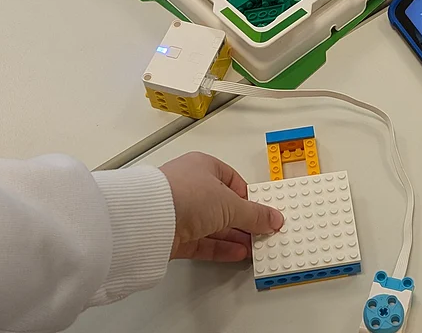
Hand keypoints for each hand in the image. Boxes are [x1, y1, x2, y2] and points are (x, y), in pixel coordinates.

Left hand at [159, 152, 283, 261]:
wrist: (148, 218)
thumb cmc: (185, 194)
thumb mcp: (230, 204)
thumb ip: (255, 214)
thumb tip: (273, 218)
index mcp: (204, 167)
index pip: (233, 181)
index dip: (250, 197)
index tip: (264, 211)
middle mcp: (191, 187)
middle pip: (224, 206)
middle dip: (244, 221)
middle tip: (262, 233)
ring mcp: (181, 212)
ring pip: (214, 226)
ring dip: (235, 237)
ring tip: (254, 247)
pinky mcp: (173, 235)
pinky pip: (202, 242)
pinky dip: (220, 248)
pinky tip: (237, 253)